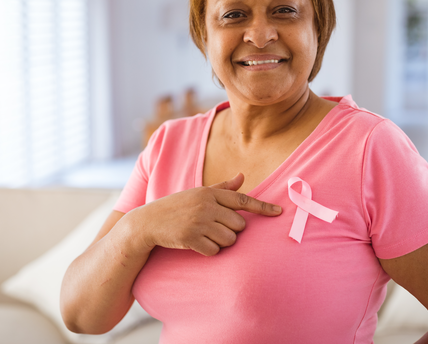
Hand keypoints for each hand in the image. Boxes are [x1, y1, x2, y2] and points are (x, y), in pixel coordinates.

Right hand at [134, 173, 281, 255]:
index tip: (279, 212)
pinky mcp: (191, 238)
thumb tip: (242, 175)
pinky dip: (209, 251)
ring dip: (221, 242)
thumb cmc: (177, 207)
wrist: (148, 222)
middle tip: (213, 228)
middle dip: (231, 230)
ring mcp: (198, 222)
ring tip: (205, 235)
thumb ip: (222, 187)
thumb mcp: (198, 193)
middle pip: (239, 225)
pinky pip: (214, 251)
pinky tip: (197, 243)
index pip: (243, 200)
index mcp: (210, 193)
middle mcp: (206, 206)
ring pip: (229, 240)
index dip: (263, 207)